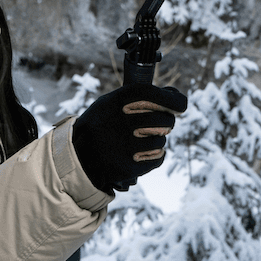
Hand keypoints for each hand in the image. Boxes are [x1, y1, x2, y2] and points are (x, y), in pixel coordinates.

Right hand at [71, 82, 187, 192]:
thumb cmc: (102, 125)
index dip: (173, 98)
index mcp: (118, 102)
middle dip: (166, 121)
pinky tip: (142, 152)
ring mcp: (126, 145)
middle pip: (165, 119)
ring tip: (141, 140)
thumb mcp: (111, 103)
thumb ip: (140, 96)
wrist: (79, 157)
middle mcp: (123, 122)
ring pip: (162, 140)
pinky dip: (155, 155)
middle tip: (158, 123)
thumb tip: (175, 95)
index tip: (181, 104)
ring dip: (157, 140)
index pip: (155, 94)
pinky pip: (159, 157)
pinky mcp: (130, 166)